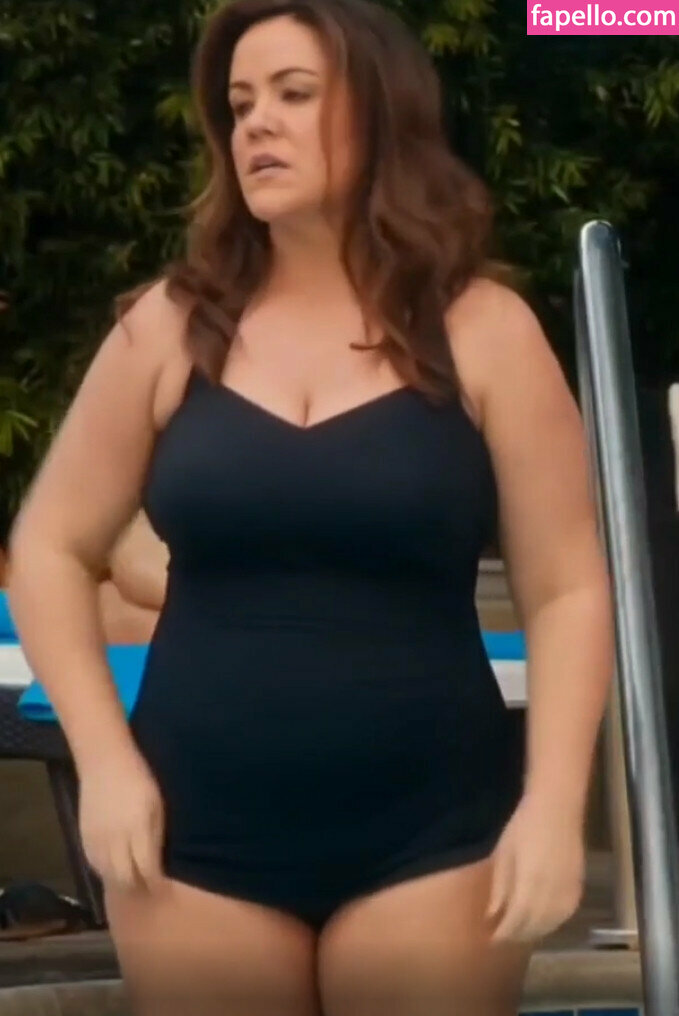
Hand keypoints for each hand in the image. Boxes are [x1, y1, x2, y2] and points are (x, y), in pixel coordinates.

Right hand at [78, 747, 165, 893]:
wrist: (104, 762)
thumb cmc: (139, 779)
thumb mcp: (157, 804)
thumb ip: (156, 836)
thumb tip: (157, 863)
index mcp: (137, 829)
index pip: (146, 869)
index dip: (155, 884)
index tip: (164, 891)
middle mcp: (115, 839)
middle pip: (124, 878)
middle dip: (138, 890)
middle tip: (149, 894)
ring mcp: (96, 839)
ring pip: (107, 874)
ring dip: (121, 884)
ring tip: (133, 888)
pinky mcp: (83, 837)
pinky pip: (94, 865)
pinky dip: (106, 873)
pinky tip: (114, 872)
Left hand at [486, 791, 585, 942]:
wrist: (557, 807)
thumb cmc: (524, 825)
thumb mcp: (504, 853)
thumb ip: (500, 886)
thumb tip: (492, 915)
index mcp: (530, 881)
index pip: (517, 918)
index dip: (505, 932)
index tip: (493, 938)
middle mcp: (551, 890)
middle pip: (535, 924)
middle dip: (518, 934)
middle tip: (504, 938)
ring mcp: (568, 889)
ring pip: (553, 923)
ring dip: (536, 932)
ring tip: (521, 932)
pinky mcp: (579, 886)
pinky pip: (566, 914)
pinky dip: (554, 923)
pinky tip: (543, 922)